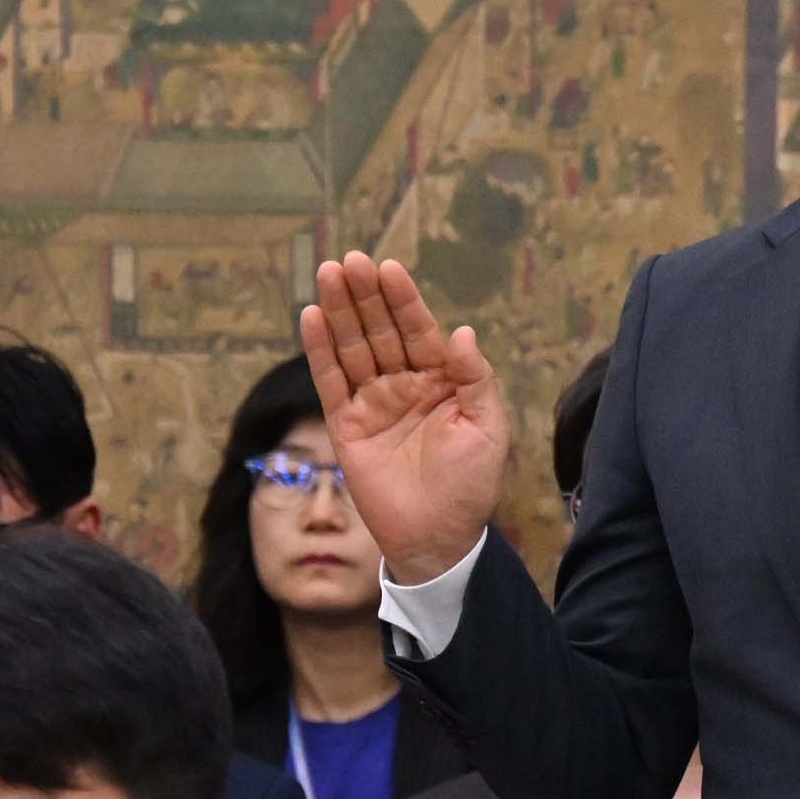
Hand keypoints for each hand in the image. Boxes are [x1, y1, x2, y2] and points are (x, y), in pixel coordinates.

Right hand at [299, 251, 512, 584]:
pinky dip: (320, 350)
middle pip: (380, 330)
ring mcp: (373, 403)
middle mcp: (405, 384)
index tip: (389, 268)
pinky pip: (330, 381)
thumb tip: (463, 333)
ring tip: (328, 274)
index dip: (404, 299)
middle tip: (350, 260)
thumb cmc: (471, 485)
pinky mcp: (346, 425)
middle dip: (365, 295)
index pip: (419, 329)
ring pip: (352, 348)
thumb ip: (475, 379)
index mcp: (442, 380)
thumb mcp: (488, 429)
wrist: (439, 537)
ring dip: (339, 312)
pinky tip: (311, 317)